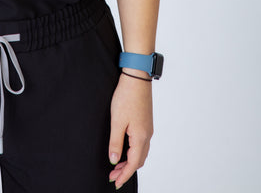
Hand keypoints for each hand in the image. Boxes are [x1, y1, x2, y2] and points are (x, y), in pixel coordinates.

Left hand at [108, 72, 153, 188]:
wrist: (137, 78)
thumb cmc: (127, 96)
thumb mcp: (117, 121)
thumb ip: (115, 142)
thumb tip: (114, 160)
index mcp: (140, 137)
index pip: (133, 164)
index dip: (124, 175)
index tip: (115, 183)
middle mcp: (147, 135)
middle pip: (139, 160)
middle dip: (126, 170)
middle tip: (113, 175)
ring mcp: (147, 129)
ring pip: (140, 152)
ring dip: (130, 161)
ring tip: (116, 164)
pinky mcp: (145, 122)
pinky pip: (141, 144)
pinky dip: (133, 151)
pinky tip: (124, 149)